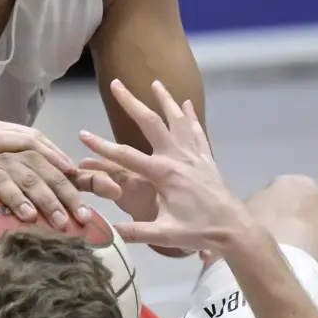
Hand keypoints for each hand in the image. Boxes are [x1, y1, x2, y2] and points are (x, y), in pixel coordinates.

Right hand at [0, 149, 121, 228]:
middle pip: (30, 170)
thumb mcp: (35, 179)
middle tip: (67, 222)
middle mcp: (2, 154)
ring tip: (31, 218)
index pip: (52, 164)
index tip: (88, 208)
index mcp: (23, 151)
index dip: (70, 184)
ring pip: (0, 178)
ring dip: (16, 197)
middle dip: (49, 195)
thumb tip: (116, 187)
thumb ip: (72, 182)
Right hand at [78, 80, 248, 251]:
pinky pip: (196, 131)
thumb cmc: (199, 231)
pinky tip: (187, 103)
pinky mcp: (206, 158)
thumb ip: (133, 232)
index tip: (83, 134)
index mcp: (164, 174)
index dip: (101, 145)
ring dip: (165, 100)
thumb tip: (101, 232)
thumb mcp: (164, 235)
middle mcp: (178, 157)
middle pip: (152, 123)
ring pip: (177, 120)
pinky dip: (190, 116)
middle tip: (116, 84)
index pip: (125, 156)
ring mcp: (194, 155)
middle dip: (132, 102)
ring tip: (155, 83)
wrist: (235, 229)